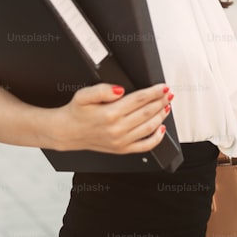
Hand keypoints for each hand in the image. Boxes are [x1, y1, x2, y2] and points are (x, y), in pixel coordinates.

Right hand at [45, 83, 172, 153]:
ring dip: (161, 115)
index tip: (163, 87)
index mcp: (110, 113)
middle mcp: (117, 128)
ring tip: (167, 106)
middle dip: (161, 101)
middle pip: (147, 112)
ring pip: (149, 127)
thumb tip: (119, 89)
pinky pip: (145, 146)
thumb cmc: (77, 112)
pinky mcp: (122, 149)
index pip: (139, 100)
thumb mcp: (84, 95)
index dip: (154, 92)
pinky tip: (161, 128)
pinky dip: (157, 138)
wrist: (67, 132)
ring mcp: (121, 141)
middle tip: (168, 94)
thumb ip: (102, 89)